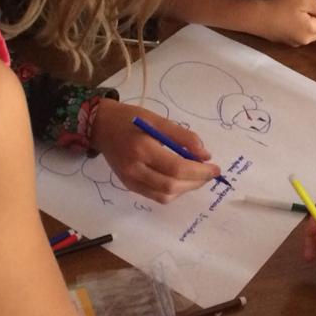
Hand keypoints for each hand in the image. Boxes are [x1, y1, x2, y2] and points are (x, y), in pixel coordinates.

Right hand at [92, 100, 219, 202]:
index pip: (177, 168)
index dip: (199, 171)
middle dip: (196, 181)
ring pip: (165, 195)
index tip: (215, 167)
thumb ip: (183, 136)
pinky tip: (180, 180)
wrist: (100, 126)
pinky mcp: (128, 185)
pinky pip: (156, 196)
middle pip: (171, 185)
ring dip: (186, 189)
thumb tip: (205, 155)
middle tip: (210, 173)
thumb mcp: (158, 119)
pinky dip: (173, 191)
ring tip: (197, 176)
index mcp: (142, 148)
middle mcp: (134, 168)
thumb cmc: (130, 118)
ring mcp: (130, 180)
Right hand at [256, 0, 315, 45]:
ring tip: (293, 15)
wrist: (257, 17)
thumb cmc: (280, 6)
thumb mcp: (302, 1)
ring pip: (308, 36)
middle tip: (301, 11)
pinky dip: (296, 31)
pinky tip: (285, 21)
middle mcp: (305, 40)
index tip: (308, 8)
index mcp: (310, 30)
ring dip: (306, 27)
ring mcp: (294, 44)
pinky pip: (298, 37)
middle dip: (315, 23)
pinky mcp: (285, 43)